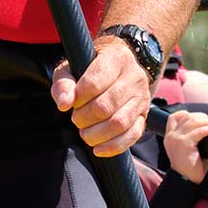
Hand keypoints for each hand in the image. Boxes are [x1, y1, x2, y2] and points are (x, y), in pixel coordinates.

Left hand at [51, 33, 153, 156]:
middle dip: (84, 118)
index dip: (78, 98)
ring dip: (96, 134)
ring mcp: (142, 97)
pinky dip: (113, 146)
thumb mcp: (71, 68)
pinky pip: (133, 135)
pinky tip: (98, 148)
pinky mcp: (144, 115)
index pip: (94, 82)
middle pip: (105, 106)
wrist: (117, 67)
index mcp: (116, 59)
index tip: (72, 102)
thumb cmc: (89, 68)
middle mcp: (134, 76)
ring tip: (85, 132)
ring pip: (119, 123)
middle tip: (76, 119)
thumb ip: (63, 84)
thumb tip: (64, 103)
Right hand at [159, 108, 207, 184]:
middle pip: (186, 117)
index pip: (174, 117)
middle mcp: (171, 136)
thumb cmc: (189, 167)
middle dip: (201, 116)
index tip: (199, 117)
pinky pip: (199, 131)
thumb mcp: (186, 149)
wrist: (186, 180)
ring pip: (193, 121)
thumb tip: (206, 128)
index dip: (187, 113)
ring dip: (206, 121)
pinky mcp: (185, 144)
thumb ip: (191, 137)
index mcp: (169, 137)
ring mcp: (176, 139)